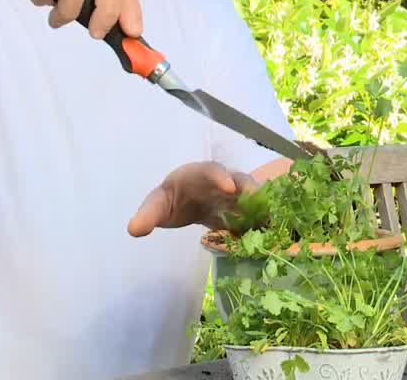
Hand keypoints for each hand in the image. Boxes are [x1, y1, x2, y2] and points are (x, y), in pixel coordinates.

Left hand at [127, 161, 259, 236]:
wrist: (181, 205)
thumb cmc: (169, 200)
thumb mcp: (156, 206)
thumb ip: (147, 215)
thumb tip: (134, 229)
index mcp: (198, 174)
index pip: (210, 169)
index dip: (221, 176)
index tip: (229, 188)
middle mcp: (220, 181)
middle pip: (240, 179)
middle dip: (251, 189)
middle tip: (260, 203)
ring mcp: (233, 196)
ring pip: (252, 197)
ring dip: (261, 208)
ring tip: (271, 223)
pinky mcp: (239, 212)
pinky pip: (253, 215)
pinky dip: (260, 224)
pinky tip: (268, 236)